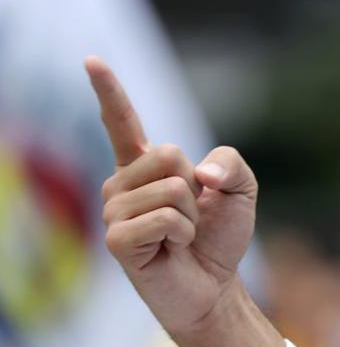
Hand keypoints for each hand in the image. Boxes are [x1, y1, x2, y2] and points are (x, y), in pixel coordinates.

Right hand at [86, 56, 255, 338]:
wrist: (215, 286)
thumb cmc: (220, 237)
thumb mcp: (241, 190)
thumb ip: (231, 163)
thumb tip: (200, 172)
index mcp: (145, 167)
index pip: (122, 122)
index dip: (108, 91)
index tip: (92, 60)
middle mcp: (122, 185)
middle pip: (168, 153)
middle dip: (195, 185)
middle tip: (190, 216)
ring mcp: (114, 212)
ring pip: (170, 188)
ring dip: (190, 215)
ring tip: (181, 235)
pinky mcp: (116, 241)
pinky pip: (163, 218)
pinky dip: (181, 233)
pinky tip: (172, 249)